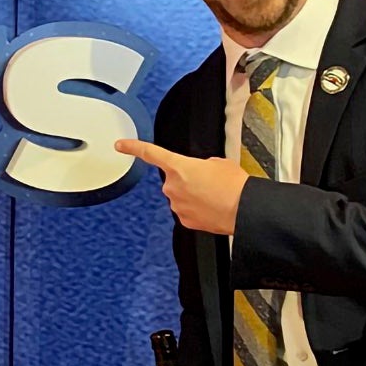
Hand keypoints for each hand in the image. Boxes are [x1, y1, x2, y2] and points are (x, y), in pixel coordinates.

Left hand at [115, 139, 248, 234]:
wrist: (244, 209)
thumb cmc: (234, 185)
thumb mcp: (219, 163)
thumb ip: (202, 164)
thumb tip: (201, 171)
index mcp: (179, 167)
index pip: (150, 153)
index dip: (133, 147)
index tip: (120, 145)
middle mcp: (173, 186)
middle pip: (174, 180)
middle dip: (188, 180)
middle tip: (209, 184)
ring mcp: (177, 205)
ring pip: (181, 196)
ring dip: (194, 195)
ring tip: (214, 197)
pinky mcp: (184, 220)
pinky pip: (187, 211)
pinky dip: (198, 209)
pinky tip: (212, 208)